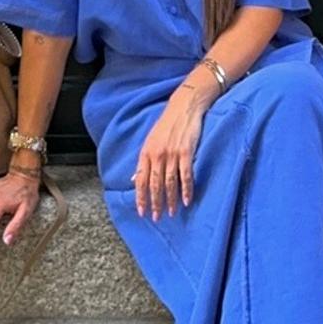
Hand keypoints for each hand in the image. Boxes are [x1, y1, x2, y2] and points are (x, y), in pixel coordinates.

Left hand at [132, 93, 203, 219]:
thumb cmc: (167, 124)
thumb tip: (135, 180)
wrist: (184, 107)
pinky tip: (187, 200)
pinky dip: (186, 189)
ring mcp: (172, 154)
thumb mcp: (151, 141)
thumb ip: (144, 161)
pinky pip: (185, 175)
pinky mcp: (186, 152)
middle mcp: (157, 154)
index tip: (141, 212)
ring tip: (172, 212)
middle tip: (156, 217)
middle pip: (154, 184)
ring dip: (170, 200)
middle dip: (155, 203)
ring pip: (169, 182)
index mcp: (146, 152)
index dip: (140, 197)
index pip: (141, 180)